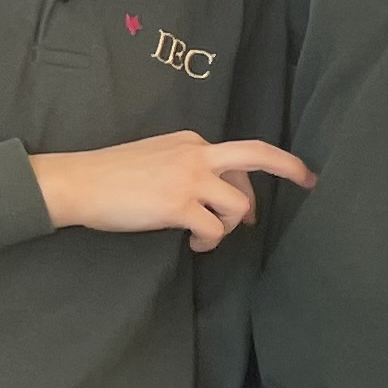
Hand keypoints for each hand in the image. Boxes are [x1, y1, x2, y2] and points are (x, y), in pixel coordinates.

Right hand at [33, 134, 311, 251]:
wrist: (79, 182)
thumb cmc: (109, 174)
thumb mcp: (154, 157)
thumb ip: (185, 166)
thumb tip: (213, 196)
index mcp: (189, 141)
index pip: (237, 155)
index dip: (252, 179)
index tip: (271, 187)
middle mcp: (196, 154)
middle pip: (256, 154)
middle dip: (289, 167)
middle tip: (309, 181)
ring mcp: (189, 178)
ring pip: (239, 205)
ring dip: (230, 227)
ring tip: (207, 238)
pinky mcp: (179, 204)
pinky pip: (215, 230)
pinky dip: (210, 242)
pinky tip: (194, 245)